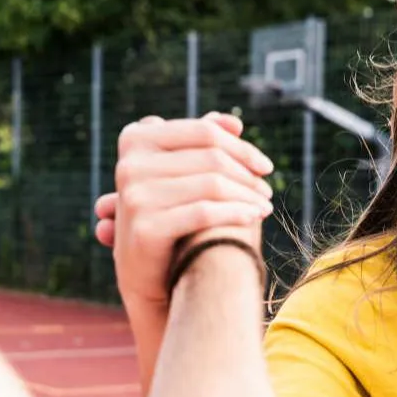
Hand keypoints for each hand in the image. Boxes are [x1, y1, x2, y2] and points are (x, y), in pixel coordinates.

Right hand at [97, 112, 274, 313]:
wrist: (144, 274)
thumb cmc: (167, 215)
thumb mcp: (178, 173)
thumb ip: (200, 143)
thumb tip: (235, 122)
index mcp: (135, 139)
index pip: (203, 132)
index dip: (241, 148)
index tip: (265, 166)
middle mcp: (130, 164)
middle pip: (211, 158)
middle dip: (247, 175)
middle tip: (266, 191)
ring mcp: (134, 195)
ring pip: (212, 185)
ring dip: (247, 196)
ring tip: (263, 207)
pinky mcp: (145, 227)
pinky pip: (204, 213)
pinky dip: (235, 213)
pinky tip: (253, 218)